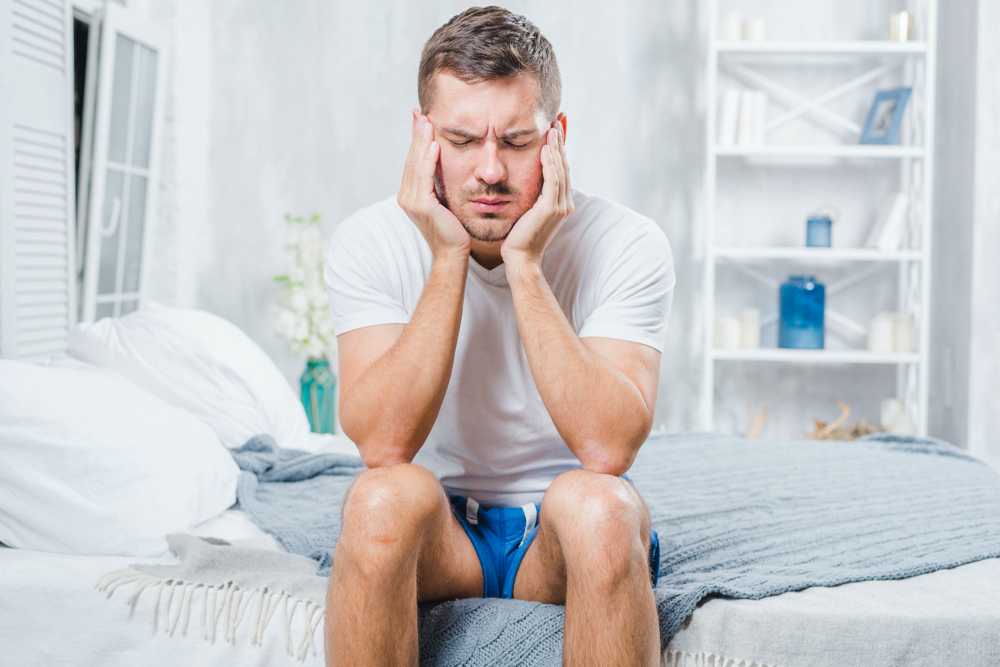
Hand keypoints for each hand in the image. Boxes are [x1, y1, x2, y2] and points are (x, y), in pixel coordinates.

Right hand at [397, 113, 470, 260]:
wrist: (454, 253)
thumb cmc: (453, 229)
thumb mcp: (444, 200)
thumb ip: (438, 182)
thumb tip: (442, 163)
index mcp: (409, 194)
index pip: (413, 161)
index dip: (416, 140)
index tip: (421, 120)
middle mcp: (406, 196)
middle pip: (411, 159)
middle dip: (416, 136)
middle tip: (421, 114)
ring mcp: (411, 201)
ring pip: (416, 165)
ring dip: (421, 142)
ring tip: (427, 123)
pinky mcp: (422, 206)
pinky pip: (424, 177)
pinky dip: (428, 160)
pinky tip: (434, 146)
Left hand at [500, 121, 573, 266]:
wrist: (520, 258)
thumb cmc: (519, 237)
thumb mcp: (528, 211)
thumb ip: (533, 195)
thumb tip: (526, 179)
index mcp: (562, 203)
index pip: (562, 170)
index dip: (560, 149)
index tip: (555, 129)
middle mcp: (565, 203)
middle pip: (564, 166)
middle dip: (561, 142)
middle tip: (557, 120)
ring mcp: (560, 206)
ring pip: (560, 170)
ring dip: (557, 148)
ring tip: (552, 128)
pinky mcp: (550, 209)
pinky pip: (552, 180)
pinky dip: (550, 163)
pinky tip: (546, 148)